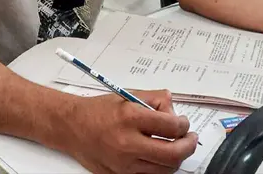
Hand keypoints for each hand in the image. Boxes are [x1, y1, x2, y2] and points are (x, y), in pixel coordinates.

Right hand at [62, 90, 197, 173]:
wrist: (71, 126)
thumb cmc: (100, 111)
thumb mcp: (130, 96)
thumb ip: (157, 101)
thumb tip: (175, 112)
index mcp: (131, 119)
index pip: (172, 127)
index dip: (184, 125)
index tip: (184, 123)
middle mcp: (126, 143)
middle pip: (172, 154)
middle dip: (188, 146)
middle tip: (190, 139)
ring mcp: (122, 163)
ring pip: (163, 170)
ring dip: (176, 159)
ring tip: (176, 148)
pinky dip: (158, 168)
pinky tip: (159, 157)